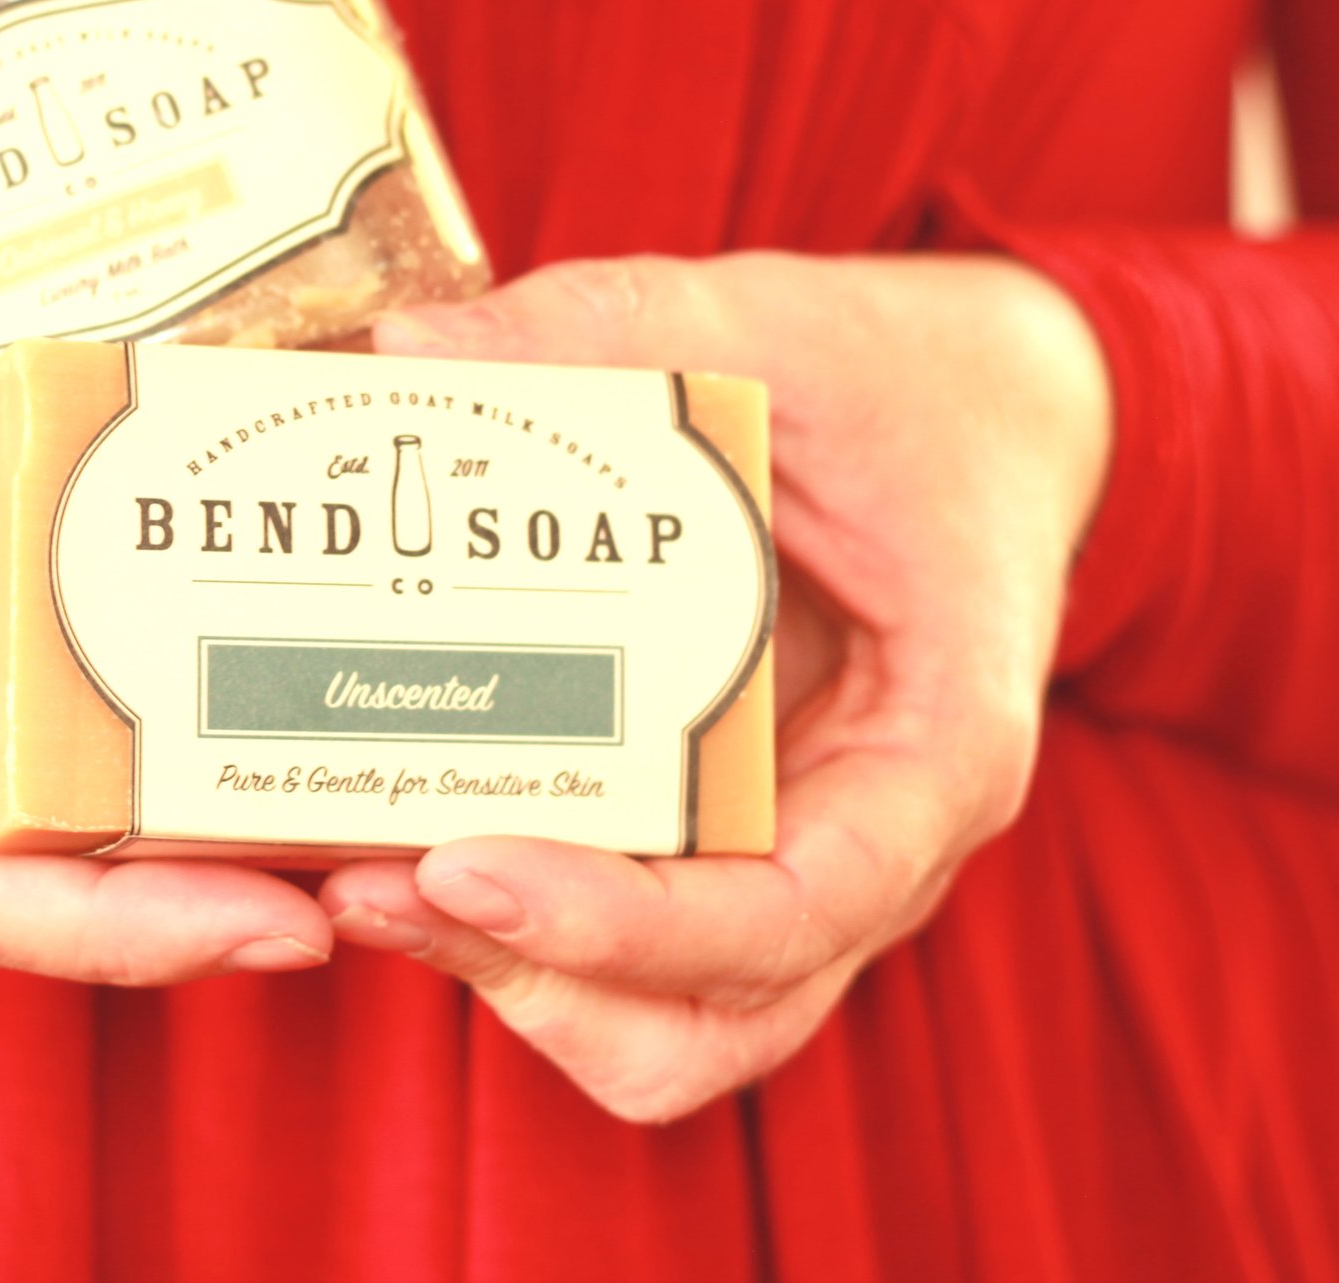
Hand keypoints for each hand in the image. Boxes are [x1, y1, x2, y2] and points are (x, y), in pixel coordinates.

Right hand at [0, 194, 330, 981]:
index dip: (118, 925)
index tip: (279, 918)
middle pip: (32, 858)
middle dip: (214, 872)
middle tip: (410, 820)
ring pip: (40, 783)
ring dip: (197, 784)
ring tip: (375, 732)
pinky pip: (9, 682)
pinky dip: (128, 671)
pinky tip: (240, 606)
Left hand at [318, 251, 1111, 1120]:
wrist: (984, 414)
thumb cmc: (905, 384)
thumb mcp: (776, 323)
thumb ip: (607, 325)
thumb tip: (405, 348)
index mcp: (934, 743)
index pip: (798, 907)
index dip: (631, 925)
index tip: (466, 867)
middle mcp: (873, 840)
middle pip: (717, 1020)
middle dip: (541, 981)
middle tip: (378, 885)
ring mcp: (796, 857)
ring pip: (667, 1024)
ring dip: (514, 980)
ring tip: (363, 880)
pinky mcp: (725, 841)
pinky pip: (628, 951)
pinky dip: (519, 932)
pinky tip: (402, 838)